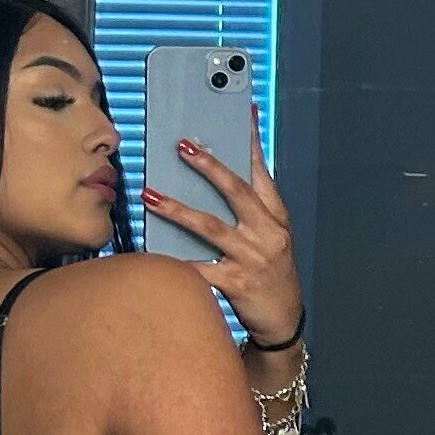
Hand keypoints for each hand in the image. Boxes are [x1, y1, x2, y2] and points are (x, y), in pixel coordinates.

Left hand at [144, 138, 305, 349]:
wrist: (284, 320)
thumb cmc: (273, 274)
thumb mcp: (272, 236)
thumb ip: (253, 208)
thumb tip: (225, 174)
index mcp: (276, 218)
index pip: (262, 173)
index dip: (251, 143)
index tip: (239, 115)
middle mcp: (268, 234)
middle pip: (237, 192)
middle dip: (210, 167)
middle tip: (184, 147)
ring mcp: (252, 259)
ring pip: (211, 228)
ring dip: (178, 209)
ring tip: (151, 195)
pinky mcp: (236, 284)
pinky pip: (198, 268)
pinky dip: (174, 259)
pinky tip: (150, 250)